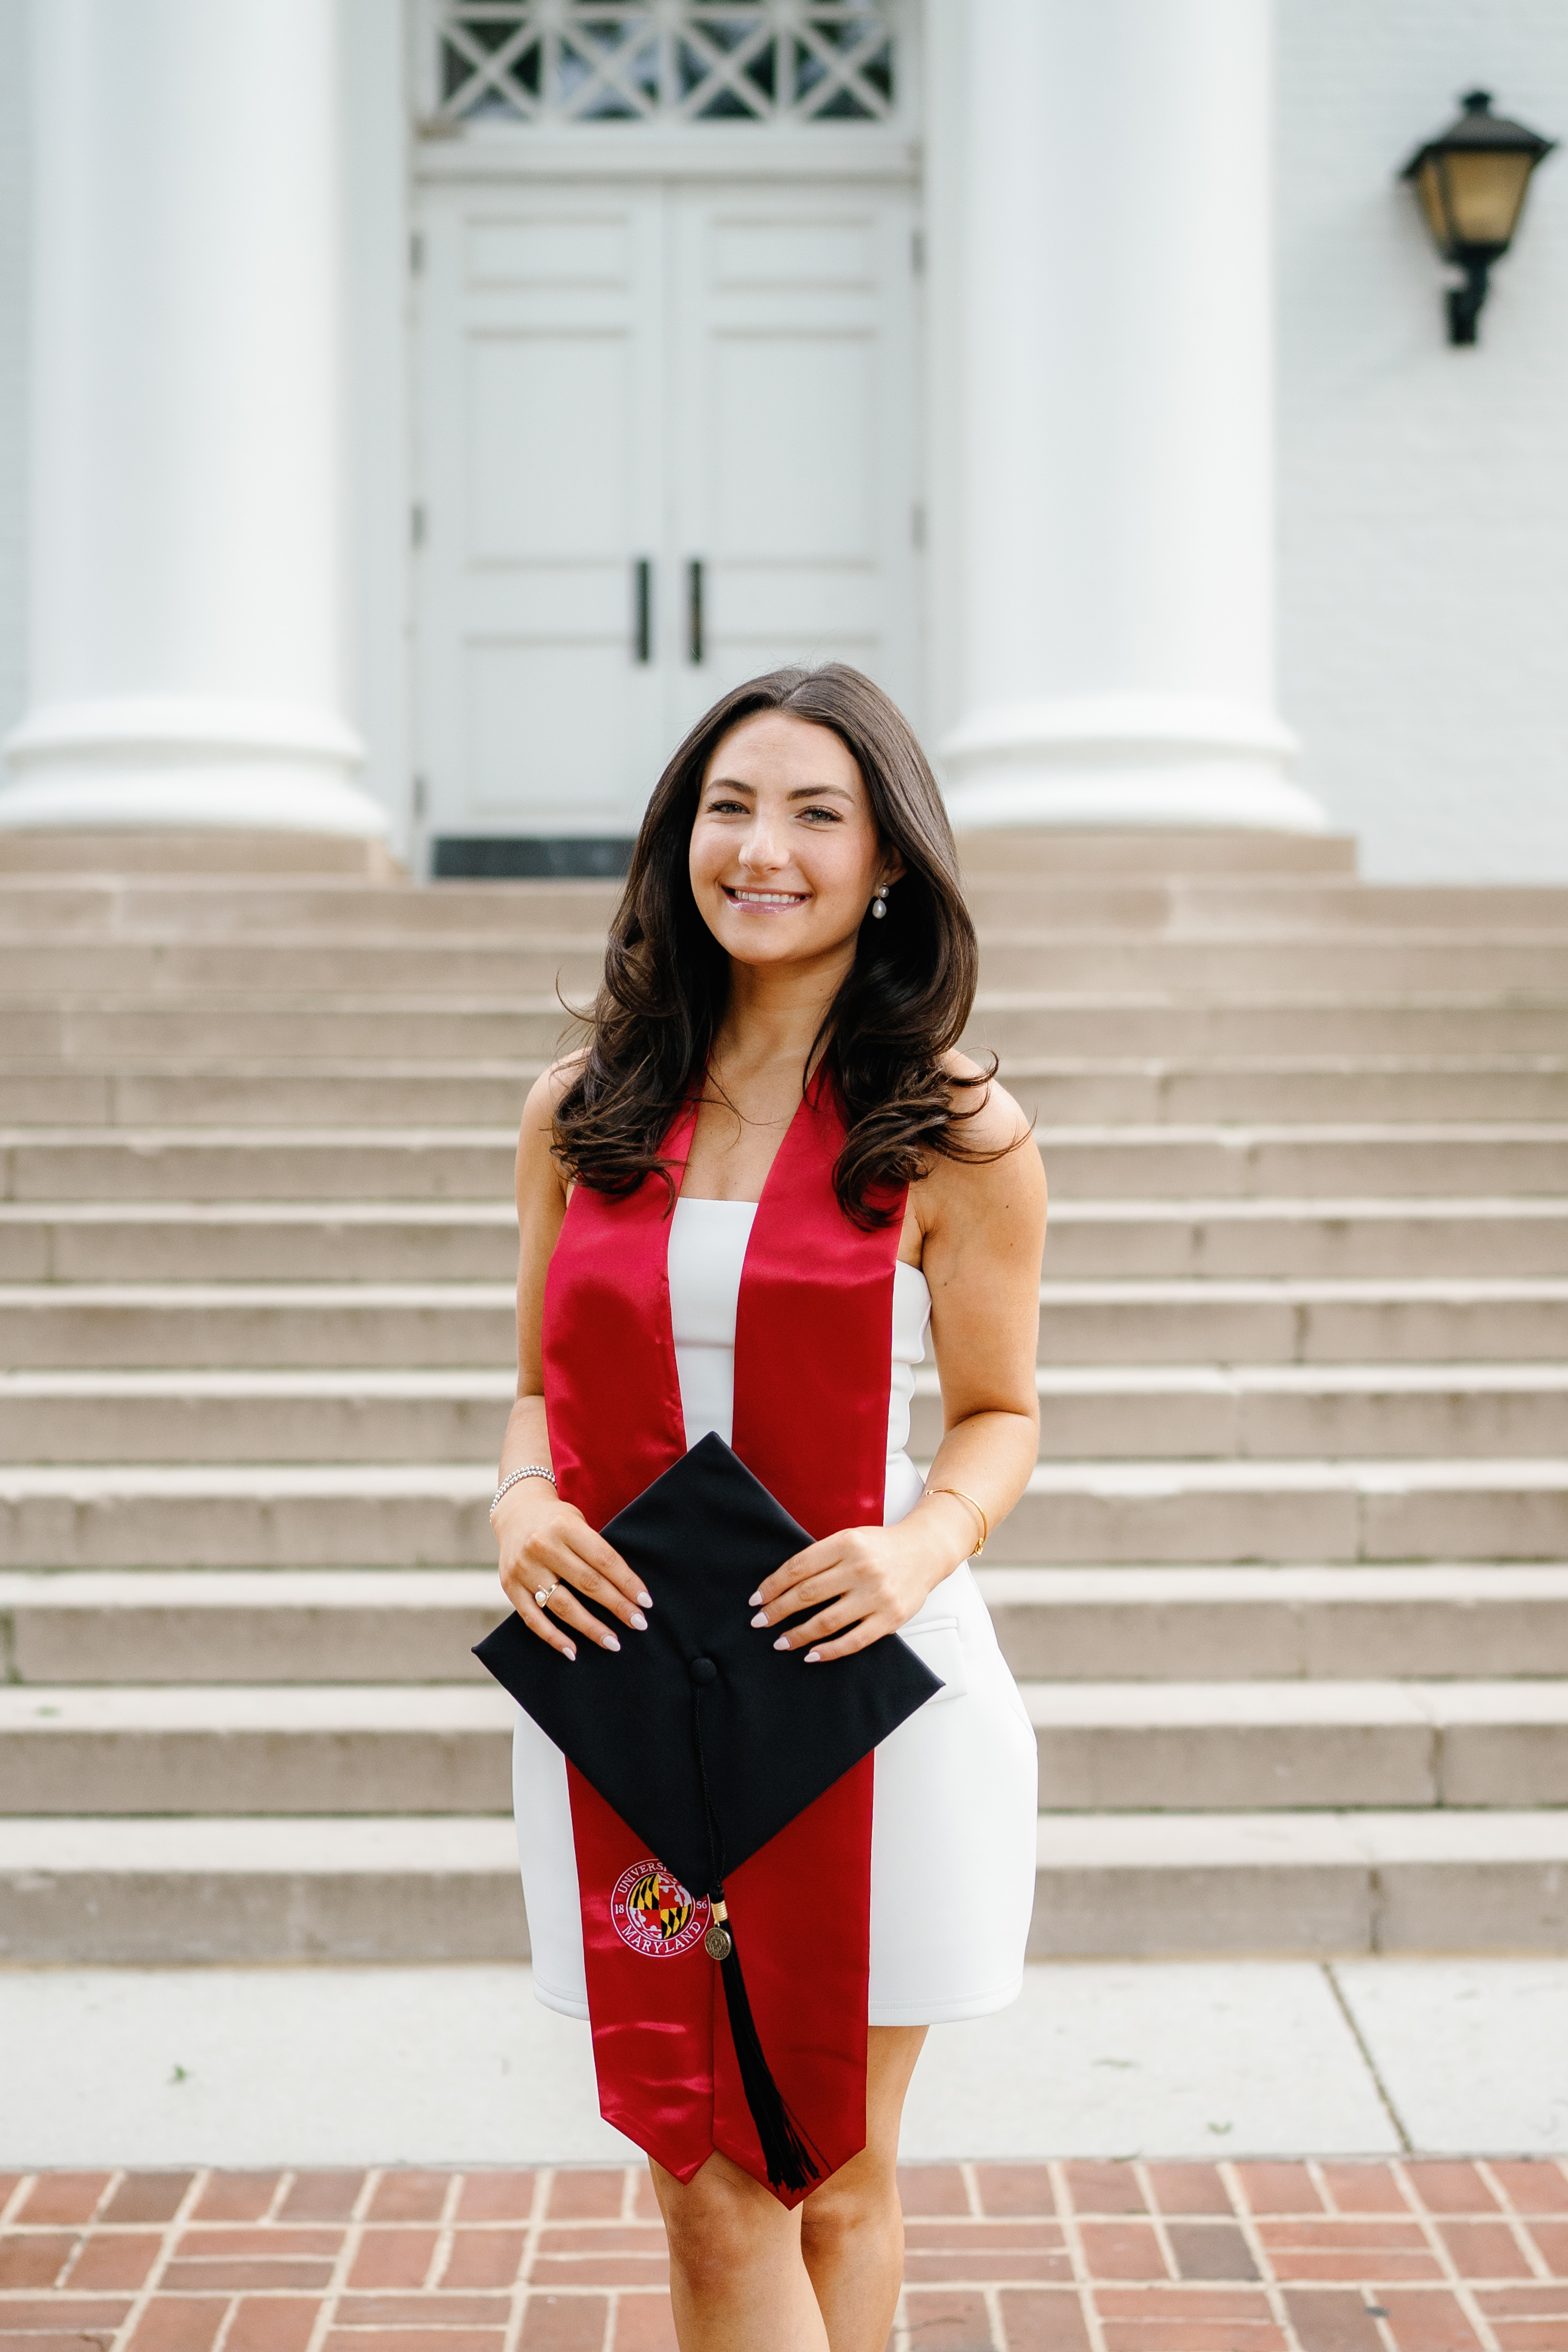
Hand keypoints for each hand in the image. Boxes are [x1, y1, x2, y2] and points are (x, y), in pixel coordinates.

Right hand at [495, 1485, 651, 1663]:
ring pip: (562, 1605)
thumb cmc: (558, 1521)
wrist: (516, 1513)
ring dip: (590, 1628)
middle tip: (638, 1624)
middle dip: (616, 1606)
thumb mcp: (578, 1522)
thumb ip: (596, 1550)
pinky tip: (572, 1651)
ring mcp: (524, 1567)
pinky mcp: (510, 1586)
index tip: (645, 1602)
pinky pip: (532, 1618)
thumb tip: (627, 1591)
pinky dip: (553, 1637)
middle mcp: (542, 1546)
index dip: (627, 1582)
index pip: (604, 1559)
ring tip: (612, 1642)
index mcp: (565, 1526)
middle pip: (587, 1583)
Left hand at [748, 1503, 967, 1663]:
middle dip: (778, 1611)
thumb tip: (781, 1586)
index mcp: (846, 1544)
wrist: (924, 1551)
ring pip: (827, 1621)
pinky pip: (854, 1640)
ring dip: (798, 1634)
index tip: (756, 1599)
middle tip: (760, 1622)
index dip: (773, 1586)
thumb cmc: (880, 1547)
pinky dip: (829, 1651)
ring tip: (780, 1641)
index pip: (798, 1568)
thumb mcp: (849, 1539)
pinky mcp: (890, 1618)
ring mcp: (877, 1595)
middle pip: (807, 1594)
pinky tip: (811, 1654)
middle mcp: (861, 1568)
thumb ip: (820, 1558)